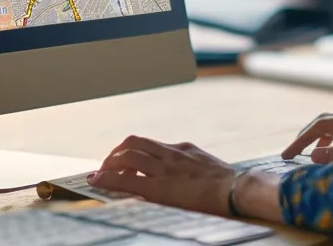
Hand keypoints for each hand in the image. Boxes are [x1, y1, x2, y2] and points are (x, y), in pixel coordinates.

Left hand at [88, 136, 282, 221]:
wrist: (236, 190)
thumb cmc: (230, 184)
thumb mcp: (210, 167)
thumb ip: (195, 165)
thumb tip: (189, 173)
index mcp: (184, 149)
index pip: (151, 144)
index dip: (133, 150)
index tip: (124, 159)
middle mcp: (170, 154)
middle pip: (134, 142)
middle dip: (117, 152)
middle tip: (108, 164)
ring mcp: (163, 169)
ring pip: (126, 156)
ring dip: (109, 163)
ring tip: (100, 174)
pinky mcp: (159, 187)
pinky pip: (126, 180)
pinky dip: (107, 179)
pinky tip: (96, 182)